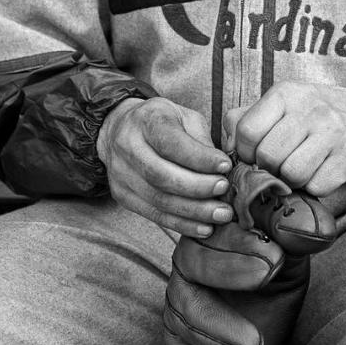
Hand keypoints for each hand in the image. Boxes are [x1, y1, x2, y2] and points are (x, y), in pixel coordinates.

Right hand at [96, 96, 233, 238]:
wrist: (120, 130)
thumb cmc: (161, 122)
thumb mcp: (184, 117)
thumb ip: (201, 140)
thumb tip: (223, 168)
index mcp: (146, 120)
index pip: (171, 143)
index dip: (199, 158)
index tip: (225, 165)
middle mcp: (128, 147)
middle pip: (162, 175)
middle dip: (198, 187)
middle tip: (224, 189)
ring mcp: (121, 174)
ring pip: (159, 200)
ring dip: (194, 211)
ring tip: (221, 213)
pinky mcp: (123, 196)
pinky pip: (155, 215)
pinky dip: (182, 224)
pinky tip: (204, 227)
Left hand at [223, 82, 345, 197]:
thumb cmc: (319, 114)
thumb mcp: (284, 104)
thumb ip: (246, 119)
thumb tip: (226, 148)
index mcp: (286, 94)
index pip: (247, 130)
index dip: (245, 152)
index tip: (255, 155)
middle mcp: (310, 109)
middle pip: (268, 157)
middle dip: (270, 168)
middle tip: (282, 164)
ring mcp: (333, 132)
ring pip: (291, 174)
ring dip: (293, 180)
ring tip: (302, 168)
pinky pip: (317, 186)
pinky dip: (316, 187)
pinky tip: (323, 172)